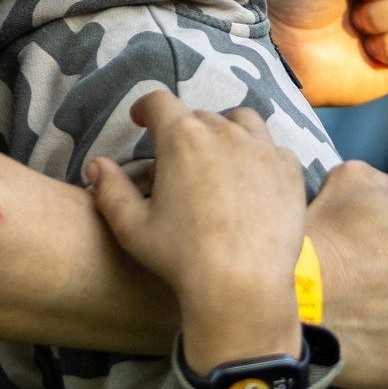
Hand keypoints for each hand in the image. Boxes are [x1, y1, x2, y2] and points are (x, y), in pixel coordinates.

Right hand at [86, 92, 304, 370]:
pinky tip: (253, 181)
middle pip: (200, 117)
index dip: (146, 108)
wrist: (242, 285)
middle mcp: (226, 132)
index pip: (159, 102)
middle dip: (184, 132)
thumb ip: (111, 191)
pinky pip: (275, 150)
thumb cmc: (180, 257)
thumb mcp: (132, 228)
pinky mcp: (290, 170)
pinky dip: (261, 158)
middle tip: (176, 162)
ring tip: (219, 159)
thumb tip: (97, 165)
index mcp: (182, 138)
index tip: (140, 119)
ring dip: (227, 133)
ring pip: (243, 122)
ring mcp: (263, 149)